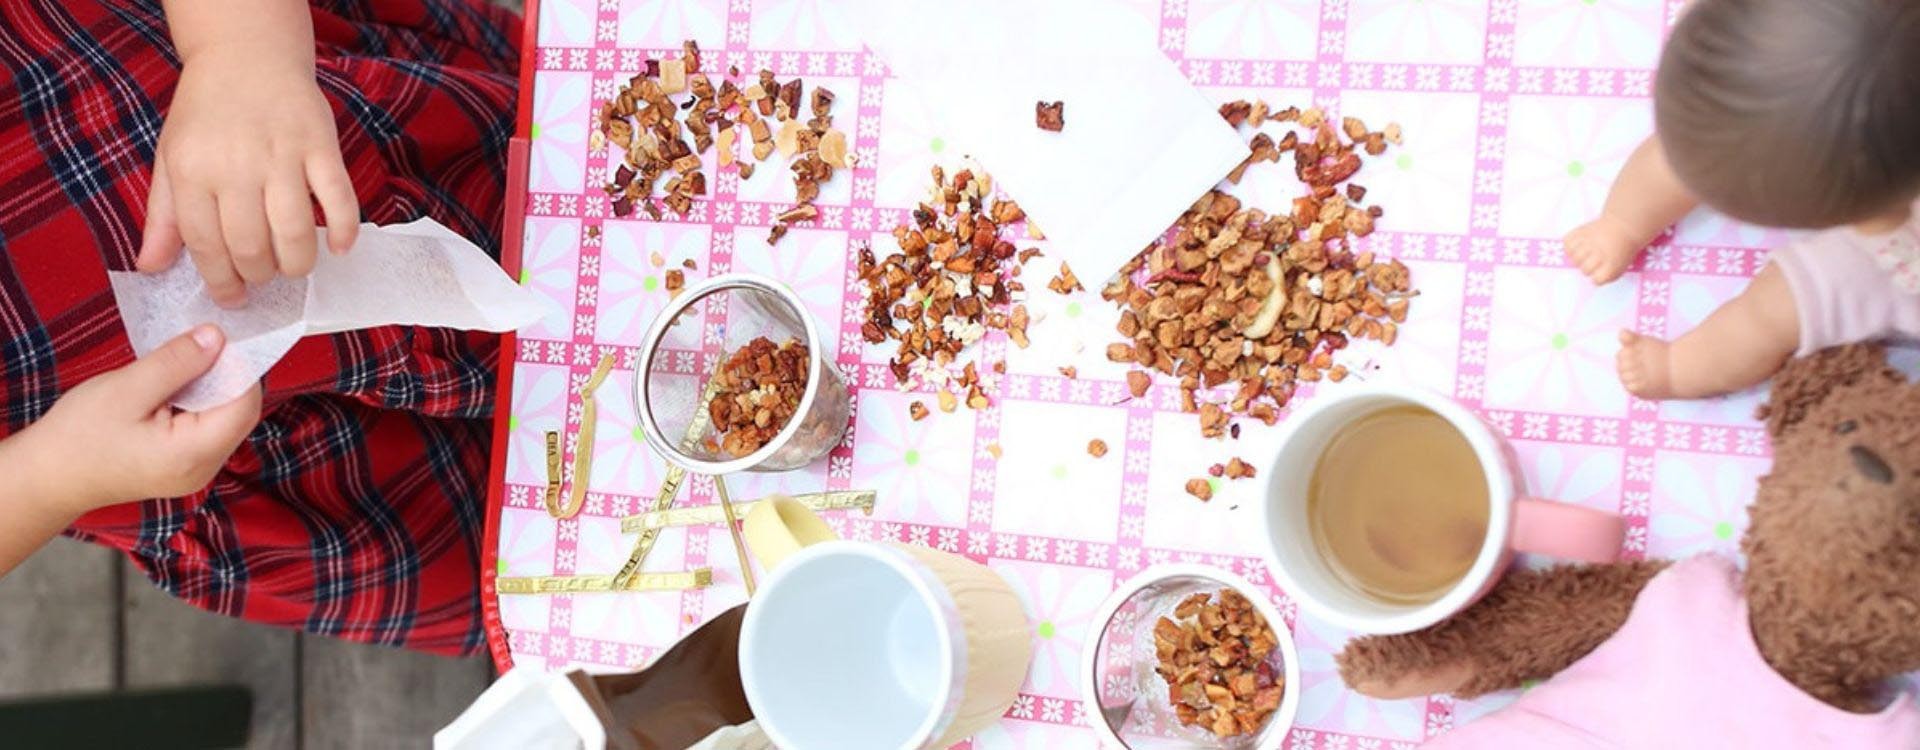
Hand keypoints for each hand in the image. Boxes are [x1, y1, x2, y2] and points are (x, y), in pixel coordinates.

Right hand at [20, 325, 261, 512]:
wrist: (47, 476)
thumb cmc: (78, 435)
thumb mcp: (127, 388)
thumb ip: (177, 363)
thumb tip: (217, 337)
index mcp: (193, 454)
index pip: (244, 404)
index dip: (239, 367)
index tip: (219, 337)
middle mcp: (204, 469)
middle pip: (239, 413)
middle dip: (226, 375)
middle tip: (200, 344)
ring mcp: (196, 472)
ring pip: (225, 420)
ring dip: (211, 388)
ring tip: (183, 364)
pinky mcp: (184, 467)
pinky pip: (207, 429)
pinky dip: (199, 403)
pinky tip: (176, 387)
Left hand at [138, 45, 358, 306]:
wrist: (245, 57)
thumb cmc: (205, 114)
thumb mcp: (170, 159)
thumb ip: (163, 216)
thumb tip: (150, 268)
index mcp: (193, 171)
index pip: (206, 245)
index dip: (221, 281)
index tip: (232, 298)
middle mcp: (236, 166)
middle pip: (251, 245)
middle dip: (259, 275)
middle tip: (263, 277)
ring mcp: (282, 155)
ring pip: (295, 231)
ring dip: (297, 264)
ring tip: (293, 268)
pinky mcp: (320, 146)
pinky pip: (339, 198)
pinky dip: (345, 230)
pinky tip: (340, 248)